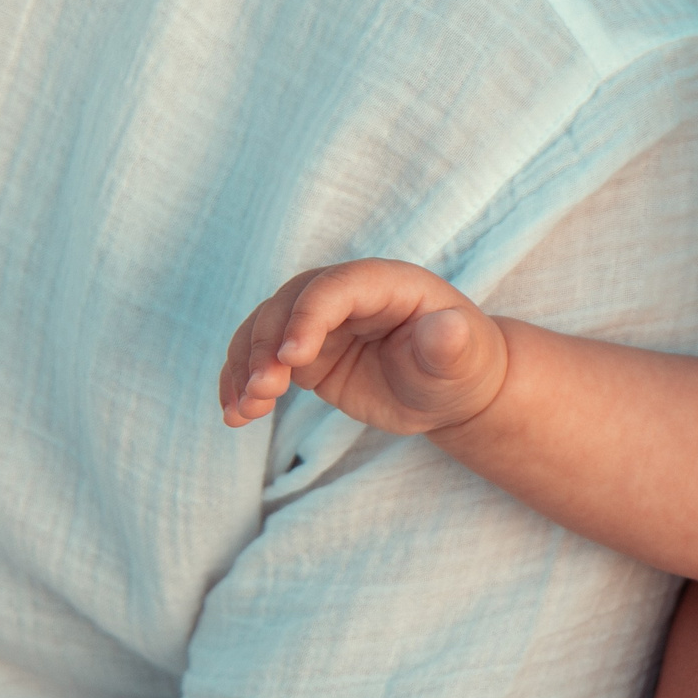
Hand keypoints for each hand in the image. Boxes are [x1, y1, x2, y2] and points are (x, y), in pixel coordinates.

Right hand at [219, 259, 508, 435]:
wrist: (450, 388)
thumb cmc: (461, 368)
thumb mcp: (462, 360)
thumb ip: (451, 343)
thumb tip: (449, 328)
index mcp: (383, 284)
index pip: (335, 289)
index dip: (309, 318)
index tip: (293, 359)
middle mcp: (342, 296)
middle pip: (287, 306)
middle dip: (266, 347)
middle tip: (261, 391)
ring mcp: (318, 323)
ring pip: (263, 331)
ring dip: (244, 367)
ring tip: (243, 410)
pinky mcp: (304, 354)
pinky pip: (260, 359)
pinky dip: (241, 383)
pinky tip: (235, 414)